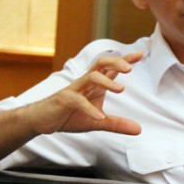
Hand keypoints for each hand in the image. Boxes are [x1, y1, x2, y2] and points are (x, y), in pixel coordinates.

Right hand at [26, 52, 142, 135]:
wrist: (42, 120)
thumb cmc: (69, 115)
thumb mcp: (98, 122)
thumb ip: (117, 124)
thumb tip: (138, 130)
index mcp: (95, 84)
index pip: (111, 68)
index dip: (125, 60)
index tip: (141, 54)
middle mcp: (85, 83)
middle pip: (101, 63)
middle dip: (116, 62)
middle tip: (130, 68)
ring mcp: (74, 89)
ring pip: (90, 77)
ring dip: (106, 82)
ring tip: (120, 89)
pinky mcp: (64, 100)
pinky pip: (78, 101)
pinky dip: (89, 109)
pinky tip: (100, 116)